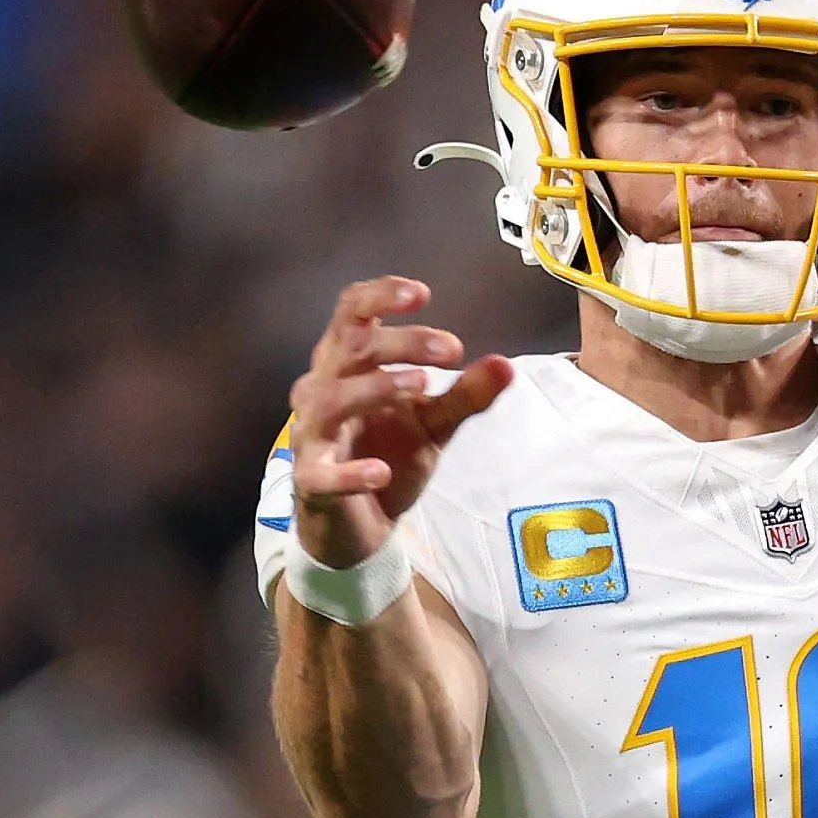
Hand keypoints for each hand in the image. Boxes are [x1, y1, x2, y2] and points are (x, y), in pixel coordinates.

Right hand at [289, 276, 512, 567]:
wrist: (363, 523)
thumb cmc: (389, 453)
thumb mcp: (435, 422)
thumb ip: (466, 394)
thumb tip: (506, 365)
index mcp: (349, 363)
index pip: (351, 312)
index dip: (380, 296)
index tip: (422, 294)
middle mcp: (323, 388)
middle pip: (351, 348)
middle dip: (401, 343)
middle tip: (452, 349)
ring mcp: (313, 434)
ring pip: (331, 400)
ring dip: (377, 388)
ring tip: (423, 386)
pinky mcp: (312, 481)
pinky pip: (322, 473)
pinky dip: (350, 473)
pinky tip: (381, 472)